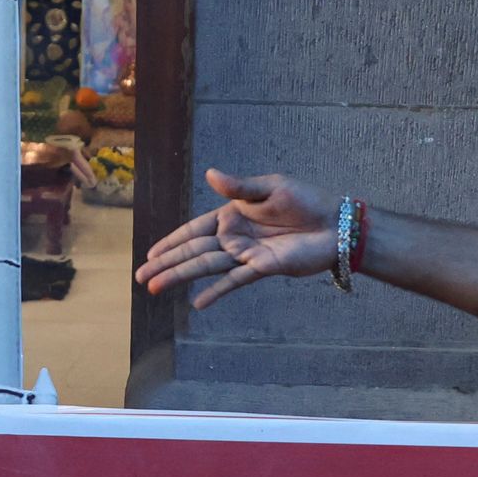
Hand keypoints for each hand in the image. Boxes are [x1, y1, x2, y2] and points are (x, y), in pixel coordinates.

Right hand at [138, 170, 338, 309]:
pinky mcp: (262, 268)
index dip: (172, 241)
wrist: (335, 223)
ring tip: (156, 287)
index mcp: (232, 216)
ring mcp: (246, 254)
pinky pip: (235, 281)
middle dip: (167, 263)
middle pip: (193, 252)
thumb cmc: (305, 201)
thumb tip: (210, 174)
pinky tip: (198, 303)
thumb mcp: (270, 187)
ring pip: (206, 267)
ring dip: (181, 277)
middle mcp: (234, 237)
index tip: (150, 253)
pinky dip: (216, 292)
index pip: (194, 230)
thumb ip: (239, 188)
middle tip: (142, 277)